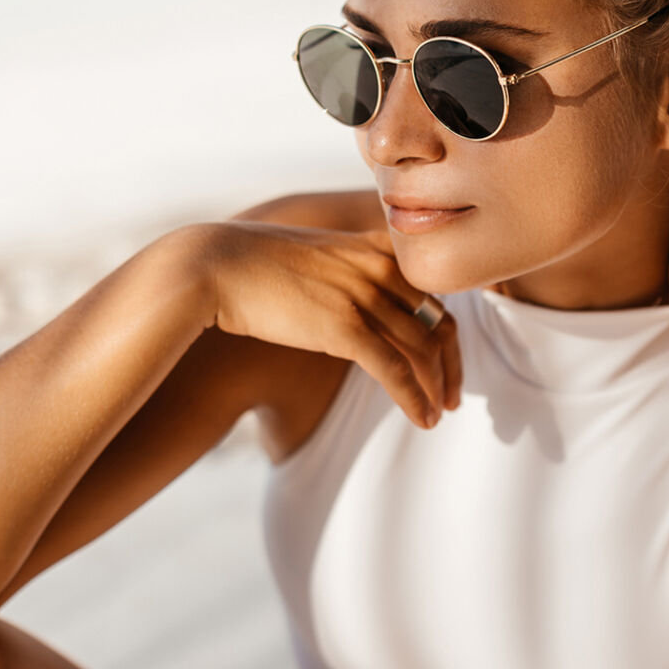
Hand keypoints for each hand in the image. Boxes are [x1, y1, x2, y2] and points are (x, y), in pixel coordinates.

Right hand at [197, 220, 459, 427]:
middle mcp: (380, 269)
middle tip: (453, 397)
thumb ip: (349, 273)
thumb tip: (359, 303)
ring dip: (437, 388)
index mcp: (377, 249)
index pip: (435, 293)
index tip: (449, 361)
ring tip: (439, 414)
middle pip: (439, 322)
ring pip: (423, 350)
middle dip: (450, 365)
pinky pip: (396, 370)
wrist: (215, 265)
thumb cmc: (258, 266)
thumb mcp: (318, 258)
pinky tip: (424, 419)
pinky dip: (416, 398)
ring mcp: (364, 296)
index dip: (449, 332)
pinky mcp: (344, 327)